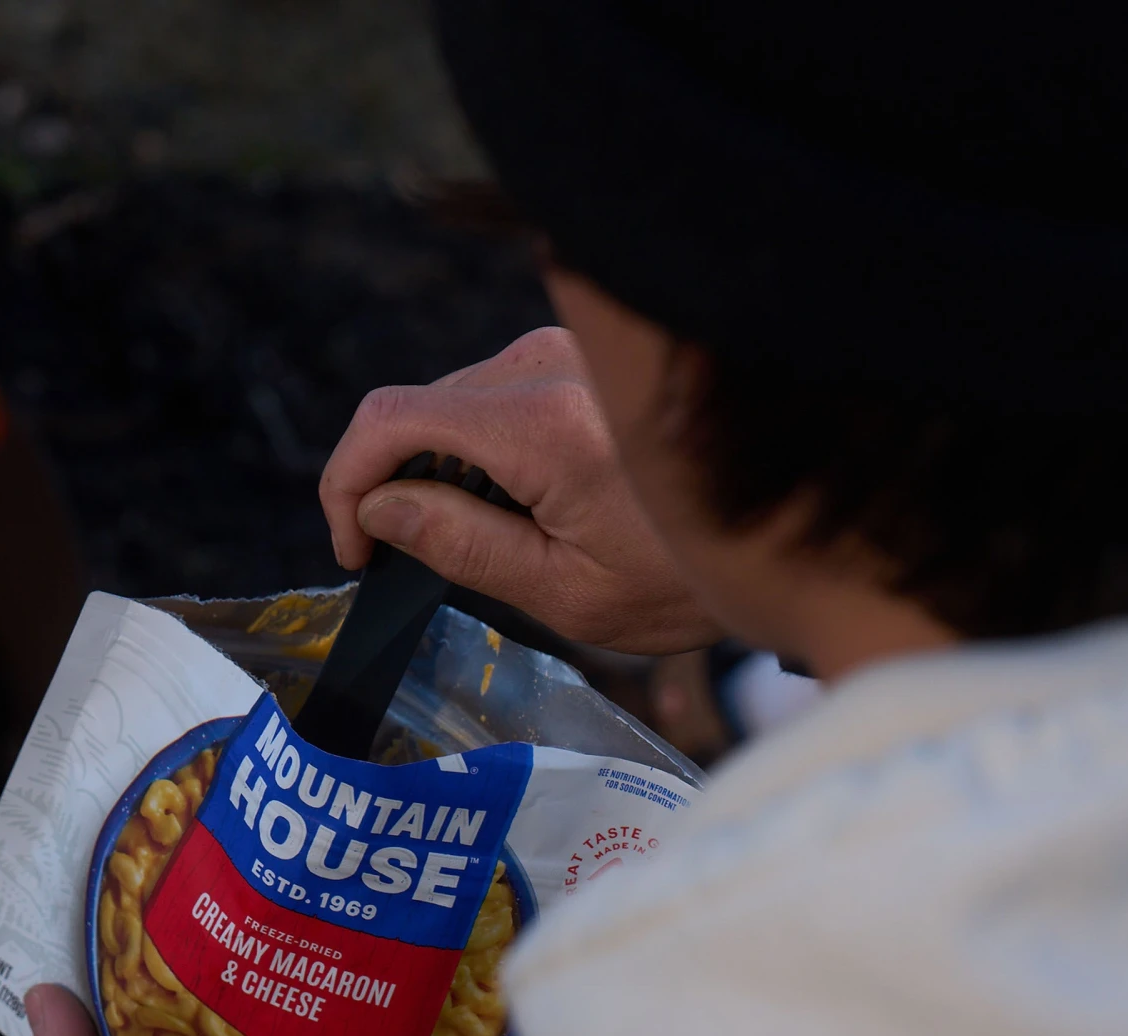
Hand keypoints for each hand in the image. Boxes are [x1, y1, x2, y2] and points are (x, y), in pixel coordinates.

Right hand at [319, 327, 718, 653]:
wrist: (782, 535)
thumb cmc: (682, 580)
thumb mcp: (564, 591)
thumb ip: (461, 544)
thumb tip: (380, 507)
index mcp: (542, 425)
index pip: (390, 420)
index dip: (345, 485)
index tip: (356, 549)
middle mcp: (547, 365)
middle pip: (415, 409)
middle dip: (392, 484)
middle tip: (408, 558)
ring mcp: (565, 351)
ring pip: (449, 403)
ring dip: (437, 470)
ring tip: (488, 538)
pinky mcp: (577, 358)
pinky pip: (490, 398)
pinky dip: (475, 452)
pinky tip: (518, 505)